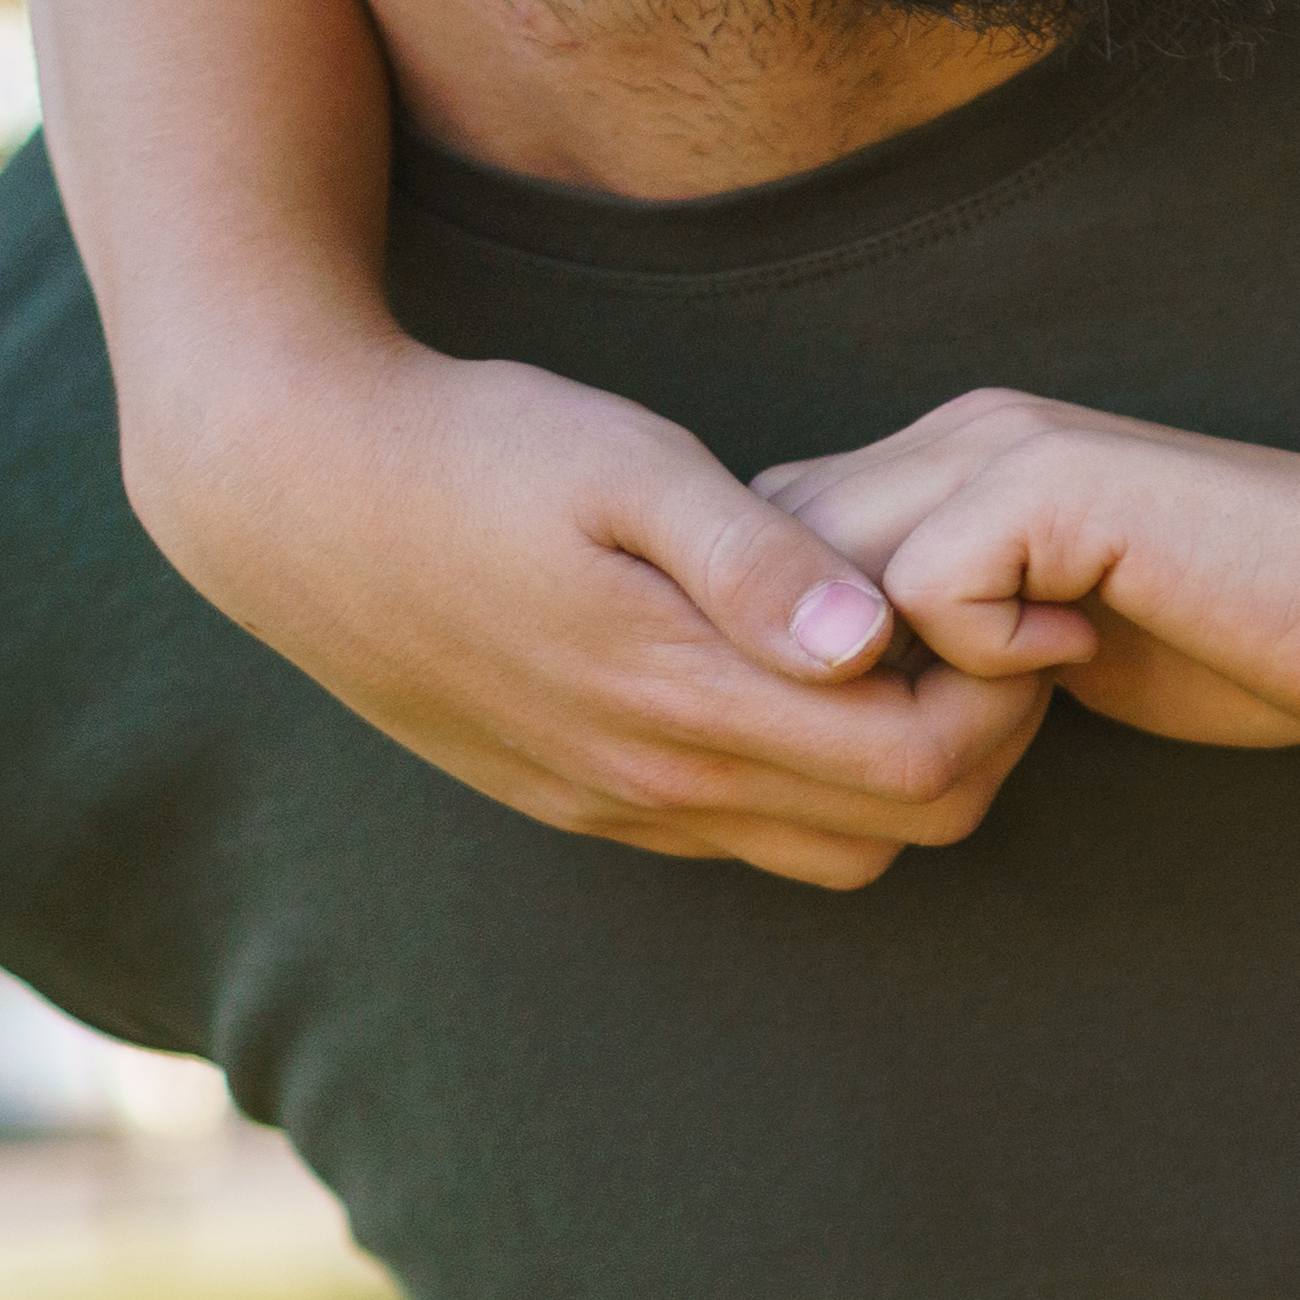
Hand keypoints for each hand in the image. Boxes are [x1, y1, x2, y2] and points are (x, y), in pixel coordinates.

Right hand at [149, 340, 1047, 883]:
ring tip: (896, 652)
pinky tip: (798, 677)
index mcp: (681, 701)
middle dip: (975, 745)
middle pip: (899, 830)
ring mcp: (609, 804)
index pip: (923, 769)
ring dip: (894, 772)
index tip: (1009, 609)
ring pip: (825, 850)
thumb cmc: (478, 449)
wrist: (290, 492)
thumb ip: (756, 558)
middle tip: (979, 631)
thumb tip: (869, 641)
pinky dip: (806, 781)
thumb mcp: (628, 465)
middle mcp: (652, 784)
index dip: (1002, 700)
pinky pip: (738, 837)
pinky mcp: (574, 797)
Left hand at [764, 392, 1299, 753]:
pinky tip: (1085, 654)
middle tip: (960, 726)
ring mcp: (1005, 445)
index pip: (772, 540)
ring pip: (826, 573)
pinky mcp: (1053, 484)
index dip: (804, 646)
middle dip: (822, 666)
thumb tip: (830, 690)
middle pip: (770, 554)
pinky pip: (923, 592)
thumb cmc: (1248, 635)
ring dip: (899, 671)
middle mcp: (964, 429)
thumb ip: (944, 628)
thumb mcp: (1049, 635)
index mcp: (957, 457)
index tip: (920, 719)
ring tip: (1019, 701)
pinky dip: (986, 658)